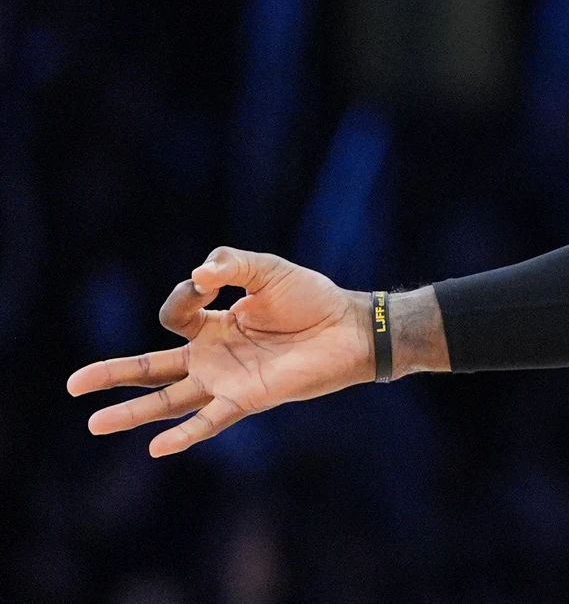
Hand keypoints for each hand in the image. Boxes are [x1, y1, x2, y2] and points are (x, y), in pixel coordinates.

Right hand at [67, 247, 374, 456]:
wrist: (350, 328)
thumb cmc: (311, 298)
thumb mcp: (267, 269)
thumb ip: (231, 264)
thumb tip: (198, 275)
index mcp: (215, 323)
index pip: (174, 314)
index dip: (186, 293)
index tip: (213, 280)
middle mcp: (214, 355)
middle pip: (152, 368)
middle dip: (112, 375)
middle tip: (73, 384)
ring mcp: (227, 380)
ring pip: (169, 400)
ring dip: (132, 412)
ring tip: (93, 423)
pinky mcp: (248, 398)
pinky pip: (210, 420)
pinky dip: (184, 434)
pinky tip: (156, 448)